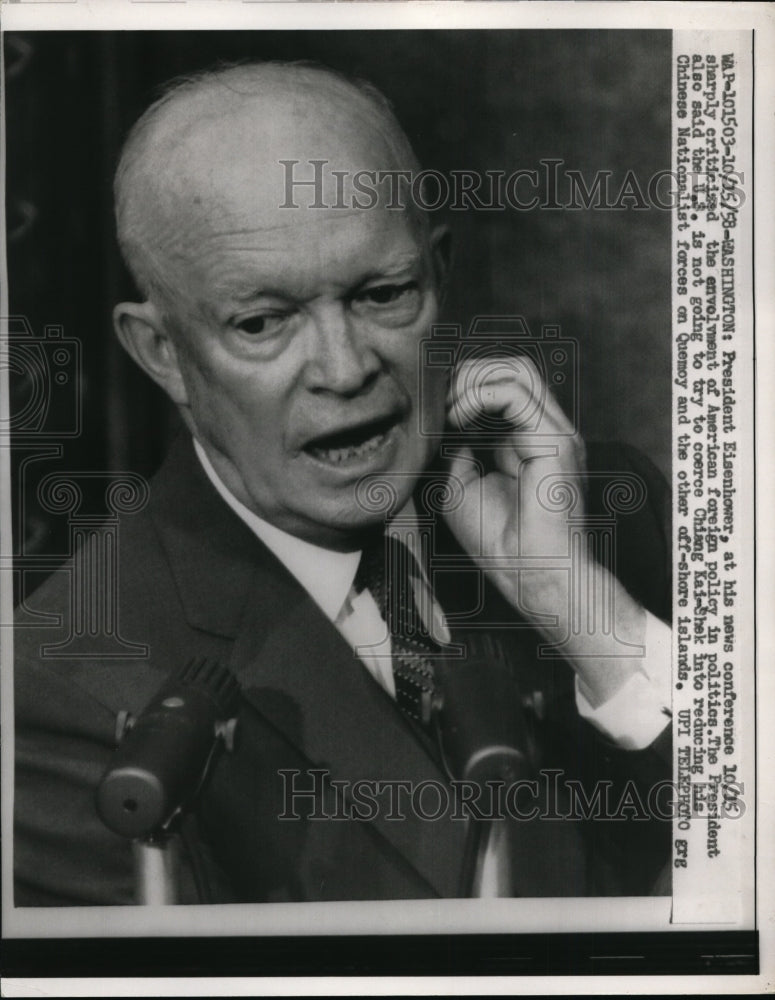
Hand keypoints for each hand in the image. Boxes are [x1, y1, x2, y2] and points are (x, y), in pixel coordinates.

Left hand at [443, 354, 584, 610]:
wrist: (532, 576)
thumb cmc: (500, 543)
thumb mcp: (457, 485)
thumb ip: (453, 446)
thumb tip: (441, 416)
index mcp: (527, 440)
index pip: (500, 384)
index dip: (461, 386)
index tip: (430, 410)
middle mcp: (545, 430)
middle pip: (510, 367)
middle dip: (465, 374)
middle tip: (436, 403)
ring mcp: (554, 431)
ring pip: (516, 369)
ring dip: (471, 380)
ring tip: (447, 410)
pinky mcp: (555, 440)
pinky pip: (514, 392)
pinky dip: (477, 396)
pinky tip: (457, 418)